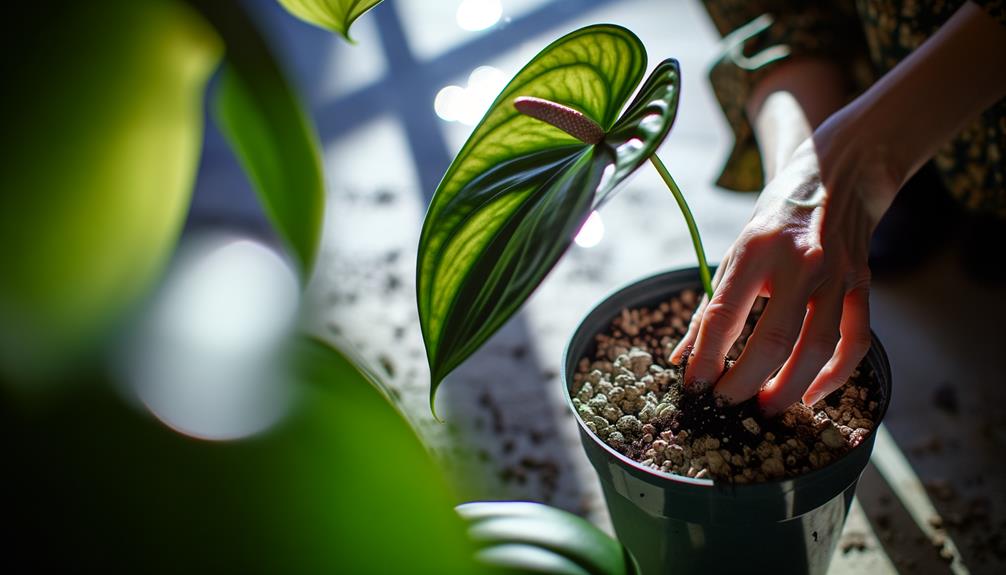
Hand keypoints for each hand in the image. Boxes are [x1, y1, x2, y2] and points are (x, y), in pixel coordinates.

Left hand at [670, 132, 896, 414]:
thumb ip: (709, 308)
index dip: (706, 357)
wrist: (837, 175)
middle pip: (774, 340)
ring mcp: (836, 275)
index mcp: (755, 251)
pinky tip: (813, 394)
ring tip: (766, 409)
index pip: (724, 315)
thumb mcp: (734, 252)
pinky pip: (855, 341)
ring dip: (790, 387)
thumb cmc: (774, 220)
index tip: (694, 385)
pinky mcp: (862, 285)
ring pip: (818, 347)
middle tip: (727, 405)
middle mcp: (799, 263)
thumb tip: (681, 359)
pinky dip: (836, 374)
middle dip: (746, 382)